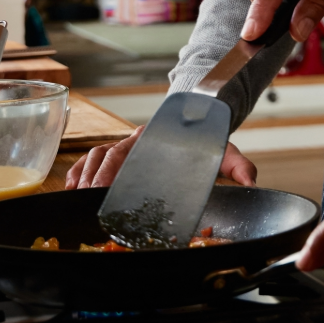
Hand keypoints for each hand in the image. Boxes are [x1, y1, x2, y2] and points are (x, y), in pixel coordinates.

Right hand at [67, 129, 257, 188]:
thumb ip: (239, 166)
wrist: (199, 122)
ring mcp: (124, 148)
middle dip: (93, 179)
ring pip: (94, 157)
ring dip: (82, 176)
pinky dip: (78, 172)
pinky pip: (89, 160)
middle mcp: (135, 142)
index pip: (129, 153)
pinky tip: (71, 188)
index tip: (104, 189)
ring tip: (76, 197)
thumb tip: (252, 182)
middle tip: (87, 200)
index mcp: (156, 140)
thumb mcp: (224, 152)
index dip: (113, 172)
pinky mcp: (117, 156)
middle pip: (106, 157)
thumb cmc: (206, 143)